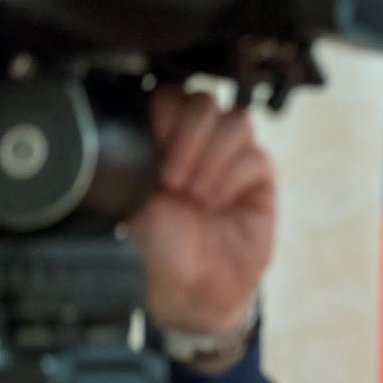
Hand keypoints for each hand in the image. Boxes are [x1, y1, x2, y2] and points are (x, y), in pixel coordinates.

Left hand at [131, 88, 274, 335]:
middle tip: (169, 179)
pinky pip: (255, 156)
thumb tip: (123, 129)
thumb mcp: (127, 199)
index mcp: (161, 139)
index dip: (162, 113)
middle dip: (185, 136)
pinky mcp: (260, 179)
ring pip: (234, 120)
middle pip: (202, 99)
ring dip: (210, 156)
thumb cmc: (157, 248)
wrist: (191, 288)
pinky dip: (232, 176)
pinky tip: (216, 202)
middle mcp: (199, 142)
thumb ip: (128, 159)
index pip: (168, 95)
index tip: (150, 145)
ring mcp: (232, 158)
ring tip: (193, 194)